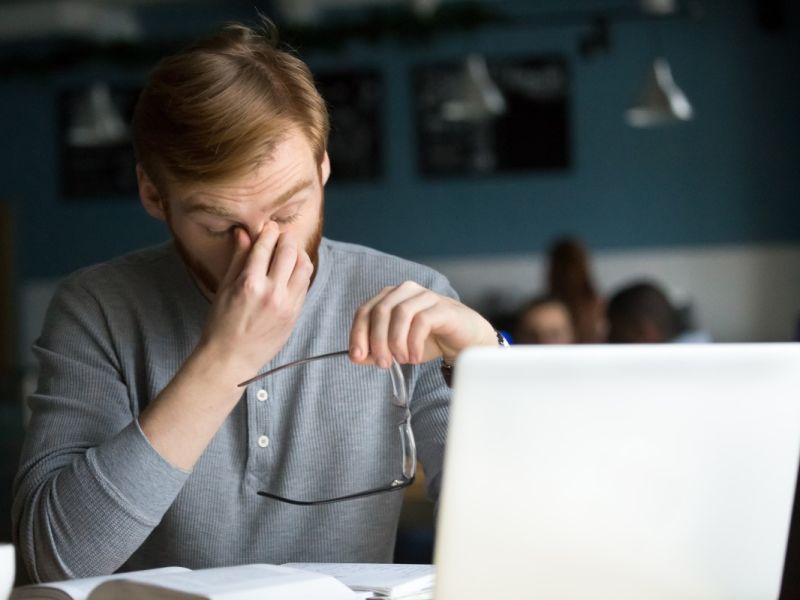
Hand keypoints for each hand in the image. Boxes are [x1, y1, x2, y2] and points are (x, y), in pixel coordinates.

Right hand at [199, 222, 313, 380]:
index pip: (266, 246)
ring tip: (290, 251)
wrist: (232, 357)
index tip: (268, 227)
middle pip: (289, 251)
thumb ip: (238, 258)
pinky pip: (305, 283)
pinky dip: (301, 271)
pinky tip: (292, 269)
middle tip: (281, 235)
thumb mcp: (224, 287)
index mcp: (249, 284)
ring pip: (304, 266)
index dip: (269, 231)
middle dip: (286, 238)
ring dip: (298, 253)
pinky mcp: (296, 313)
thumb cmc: (222, 323)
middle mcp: (271, 292)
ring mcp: (287, 304)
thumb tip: (243, 232)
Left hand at [349, 281, 496, 368]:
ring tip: (402, 360)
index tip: (357, 356)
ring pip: (400, 313)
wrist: (465, 341)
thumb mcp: (397, 348)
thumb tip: (356, 357)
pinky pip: (422, 321)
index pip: (365, 311)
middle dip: (377, 341)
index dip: (358, 334)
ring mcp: (425, 296)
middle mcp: (406, 291)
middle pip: (380, 311)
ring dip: (396, 341)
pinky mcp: (443, 307)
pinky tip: (415, 357)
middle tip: (383, 364)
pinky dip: (414, 343)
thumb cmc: (429, 341)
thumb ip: (376, 351)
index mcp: (390, 297)